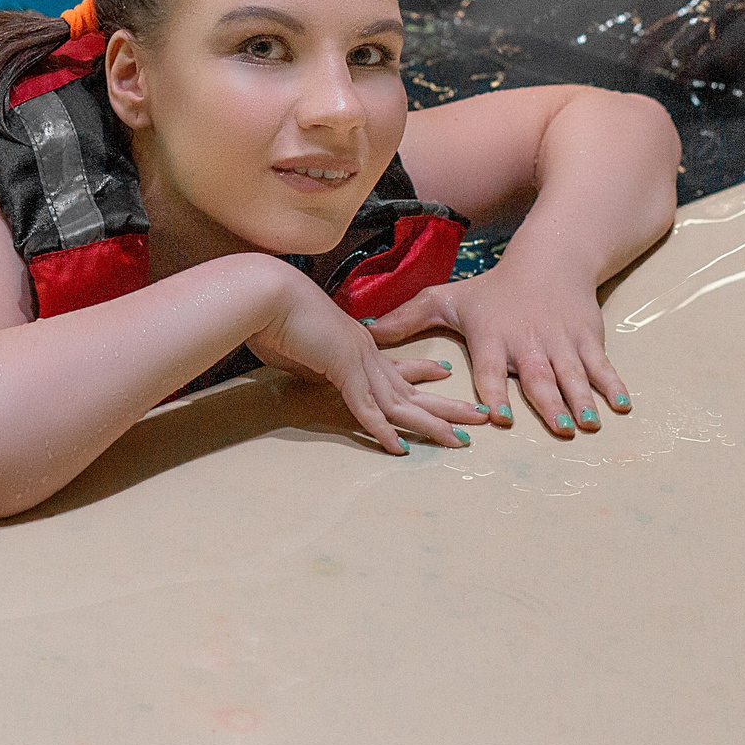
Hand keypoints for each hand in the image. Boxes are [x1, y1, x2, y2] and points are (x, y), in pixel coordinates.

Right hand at [242, 263, 486, 454]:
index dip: (422, 371)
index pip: (396, 365)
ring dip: (430, 425)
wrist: (266, 297)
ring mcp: (358, 361)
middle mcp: (365, 353)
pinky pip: (366, 409)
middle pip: (412, 388)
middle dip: (447, 406)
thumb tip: (315, 374)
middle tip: (478, 417)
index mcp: (356, 346)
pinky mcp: (344, 369)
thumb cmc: (275, 320)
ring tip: (458, 440)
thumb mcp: (300, 351)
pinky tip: (399, 448)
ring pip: (400, 402)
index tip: (445, 373)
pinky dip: (382, 430)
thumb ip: (314, 365)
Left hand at [363, 258, 630, 438]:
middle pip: (537, 376)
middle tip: (557, 428)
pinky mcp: (587, 339)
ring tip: (588, 424)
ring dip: (581, 399)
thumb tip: (363, 331)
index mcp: (492, 336)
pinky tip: (621, 407)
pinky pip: (601, 365)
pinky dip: (612, 384)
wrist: (549, 260)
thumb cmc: (493, 289)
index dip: (494, 389)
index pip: (491, 368)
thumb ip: (406, 318)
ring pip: (572, 374)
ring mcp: (560, 342)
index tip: (498, 415)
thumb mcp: (447, 299)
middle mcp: (528, 342)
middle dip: (547, 402)